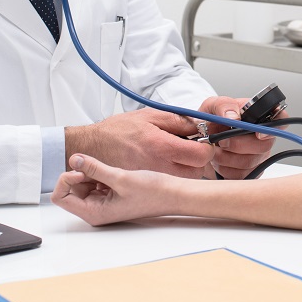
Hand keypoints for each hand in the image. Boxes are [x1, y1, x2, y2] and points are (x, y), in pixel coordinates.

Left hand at [53, 153, 176, 225]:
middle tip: (99, 167)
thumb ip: (94, 168)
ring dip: (91, 172)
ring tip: (111, 171)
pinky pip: (95, 181)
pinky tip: (115, 172)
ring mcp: (102, 202)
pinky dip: (100, 173)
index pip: (60, 197)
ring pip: (82, 183)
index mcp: (93, 212)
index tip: (82, 170)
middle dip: (79, 174)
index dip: (67, 180)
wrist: (173, 194)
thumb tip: (74, 159)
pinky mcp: (110, 194)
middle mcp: (95, 210)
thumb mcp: (121, 177)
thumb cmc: (153, 192)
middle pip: (70, 188)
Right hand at [65, 109, 211, 178]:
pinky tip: (167, 163)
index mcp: (161, 146)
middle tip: (191, 147)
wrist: (93, 147)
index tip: (203, 141)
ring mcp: (153, 179)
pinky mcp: (148, 186)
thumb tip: (199, 125)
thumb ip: (178, 120)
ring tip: (177, 155)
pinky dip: (176, 174)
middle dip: (200, 159)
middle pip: (199, 171)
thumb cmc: (118, 130)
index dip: (208, 147)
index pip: (201, 155)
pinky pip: (171, 183)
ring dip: (189, 167)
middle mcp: (159, 166)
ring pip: (187, 179)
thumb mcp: (150, 116)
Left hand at [198, 95, 279, 179]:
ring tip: (217, 149)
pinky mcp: (250, 172)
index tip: (258, 134)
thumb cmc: (209, 123)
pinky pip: (241, 175)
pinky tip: (219, 160)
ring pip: (250, 162)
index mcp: (258, 116)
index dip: (275, 127)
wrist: (197, 144)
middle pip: (264, 145)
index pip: (281, 119)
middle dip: (238, 144)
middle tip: (222, 140)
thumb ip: (223, 105)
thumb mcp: (211, 106)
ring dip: (226, 157)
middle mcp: (263, 137)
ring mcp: (258, 156)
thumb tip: (234, 117)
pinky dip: (224, 169)